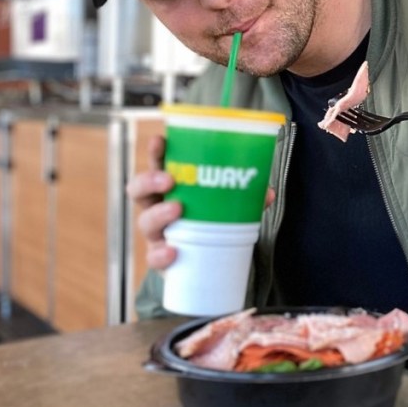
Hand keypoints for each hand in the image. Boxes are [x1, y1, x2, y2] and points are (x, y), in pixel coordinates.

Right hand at [127, 134, 276, 271]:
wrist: (210, 266)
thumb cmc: (214, 224)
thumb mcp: (230, 207)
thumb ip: (246, 199)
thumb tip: (268, 193)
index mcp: (172, 188)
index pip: (158, 165)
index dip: (156, 152)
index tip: (160, 140)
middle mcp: (158, 208)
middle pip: (139, 190)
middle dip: (149, 180)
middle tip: (169, 179)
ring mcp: (157, 234)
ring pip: (145, 221)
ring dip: (159, 213)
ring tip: (177, 209)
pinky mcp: (161, 259)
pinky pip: (154, 257)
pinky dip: (161, 255)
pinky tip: (173, 251)